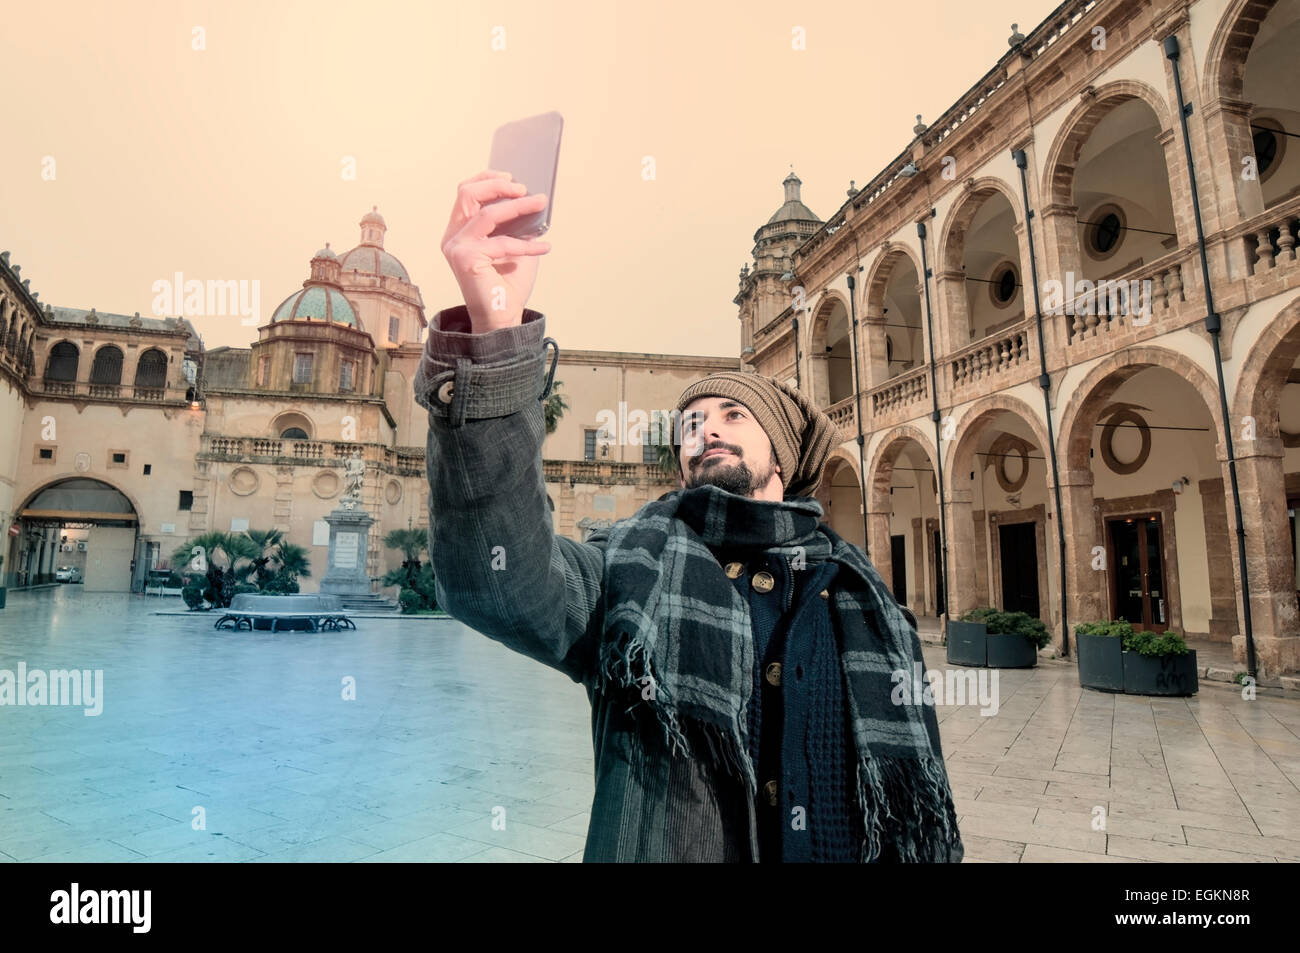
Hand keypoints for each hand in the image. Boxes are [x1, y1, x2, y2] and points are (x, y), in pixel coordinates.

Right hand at [441, 170, 551, 331]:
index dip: (486, 179)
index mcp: (459, 231)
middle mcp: (453, 237)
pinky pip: (501, 243)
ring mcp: (456, 247)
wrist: (502, 317)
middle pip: (467, 194)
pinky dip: (527, 245)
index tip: (511, 176)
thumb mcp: (515, 245)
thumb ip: (517, 224)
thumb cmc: (507, 283)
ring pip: (486, 213)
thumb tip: (534, 198)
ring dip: (517, 206)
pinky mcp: (465, 259)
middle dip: (498, 185)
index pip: (465, 193)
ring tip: (539, 204)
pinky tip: (544, 248)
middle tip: (523, 188)